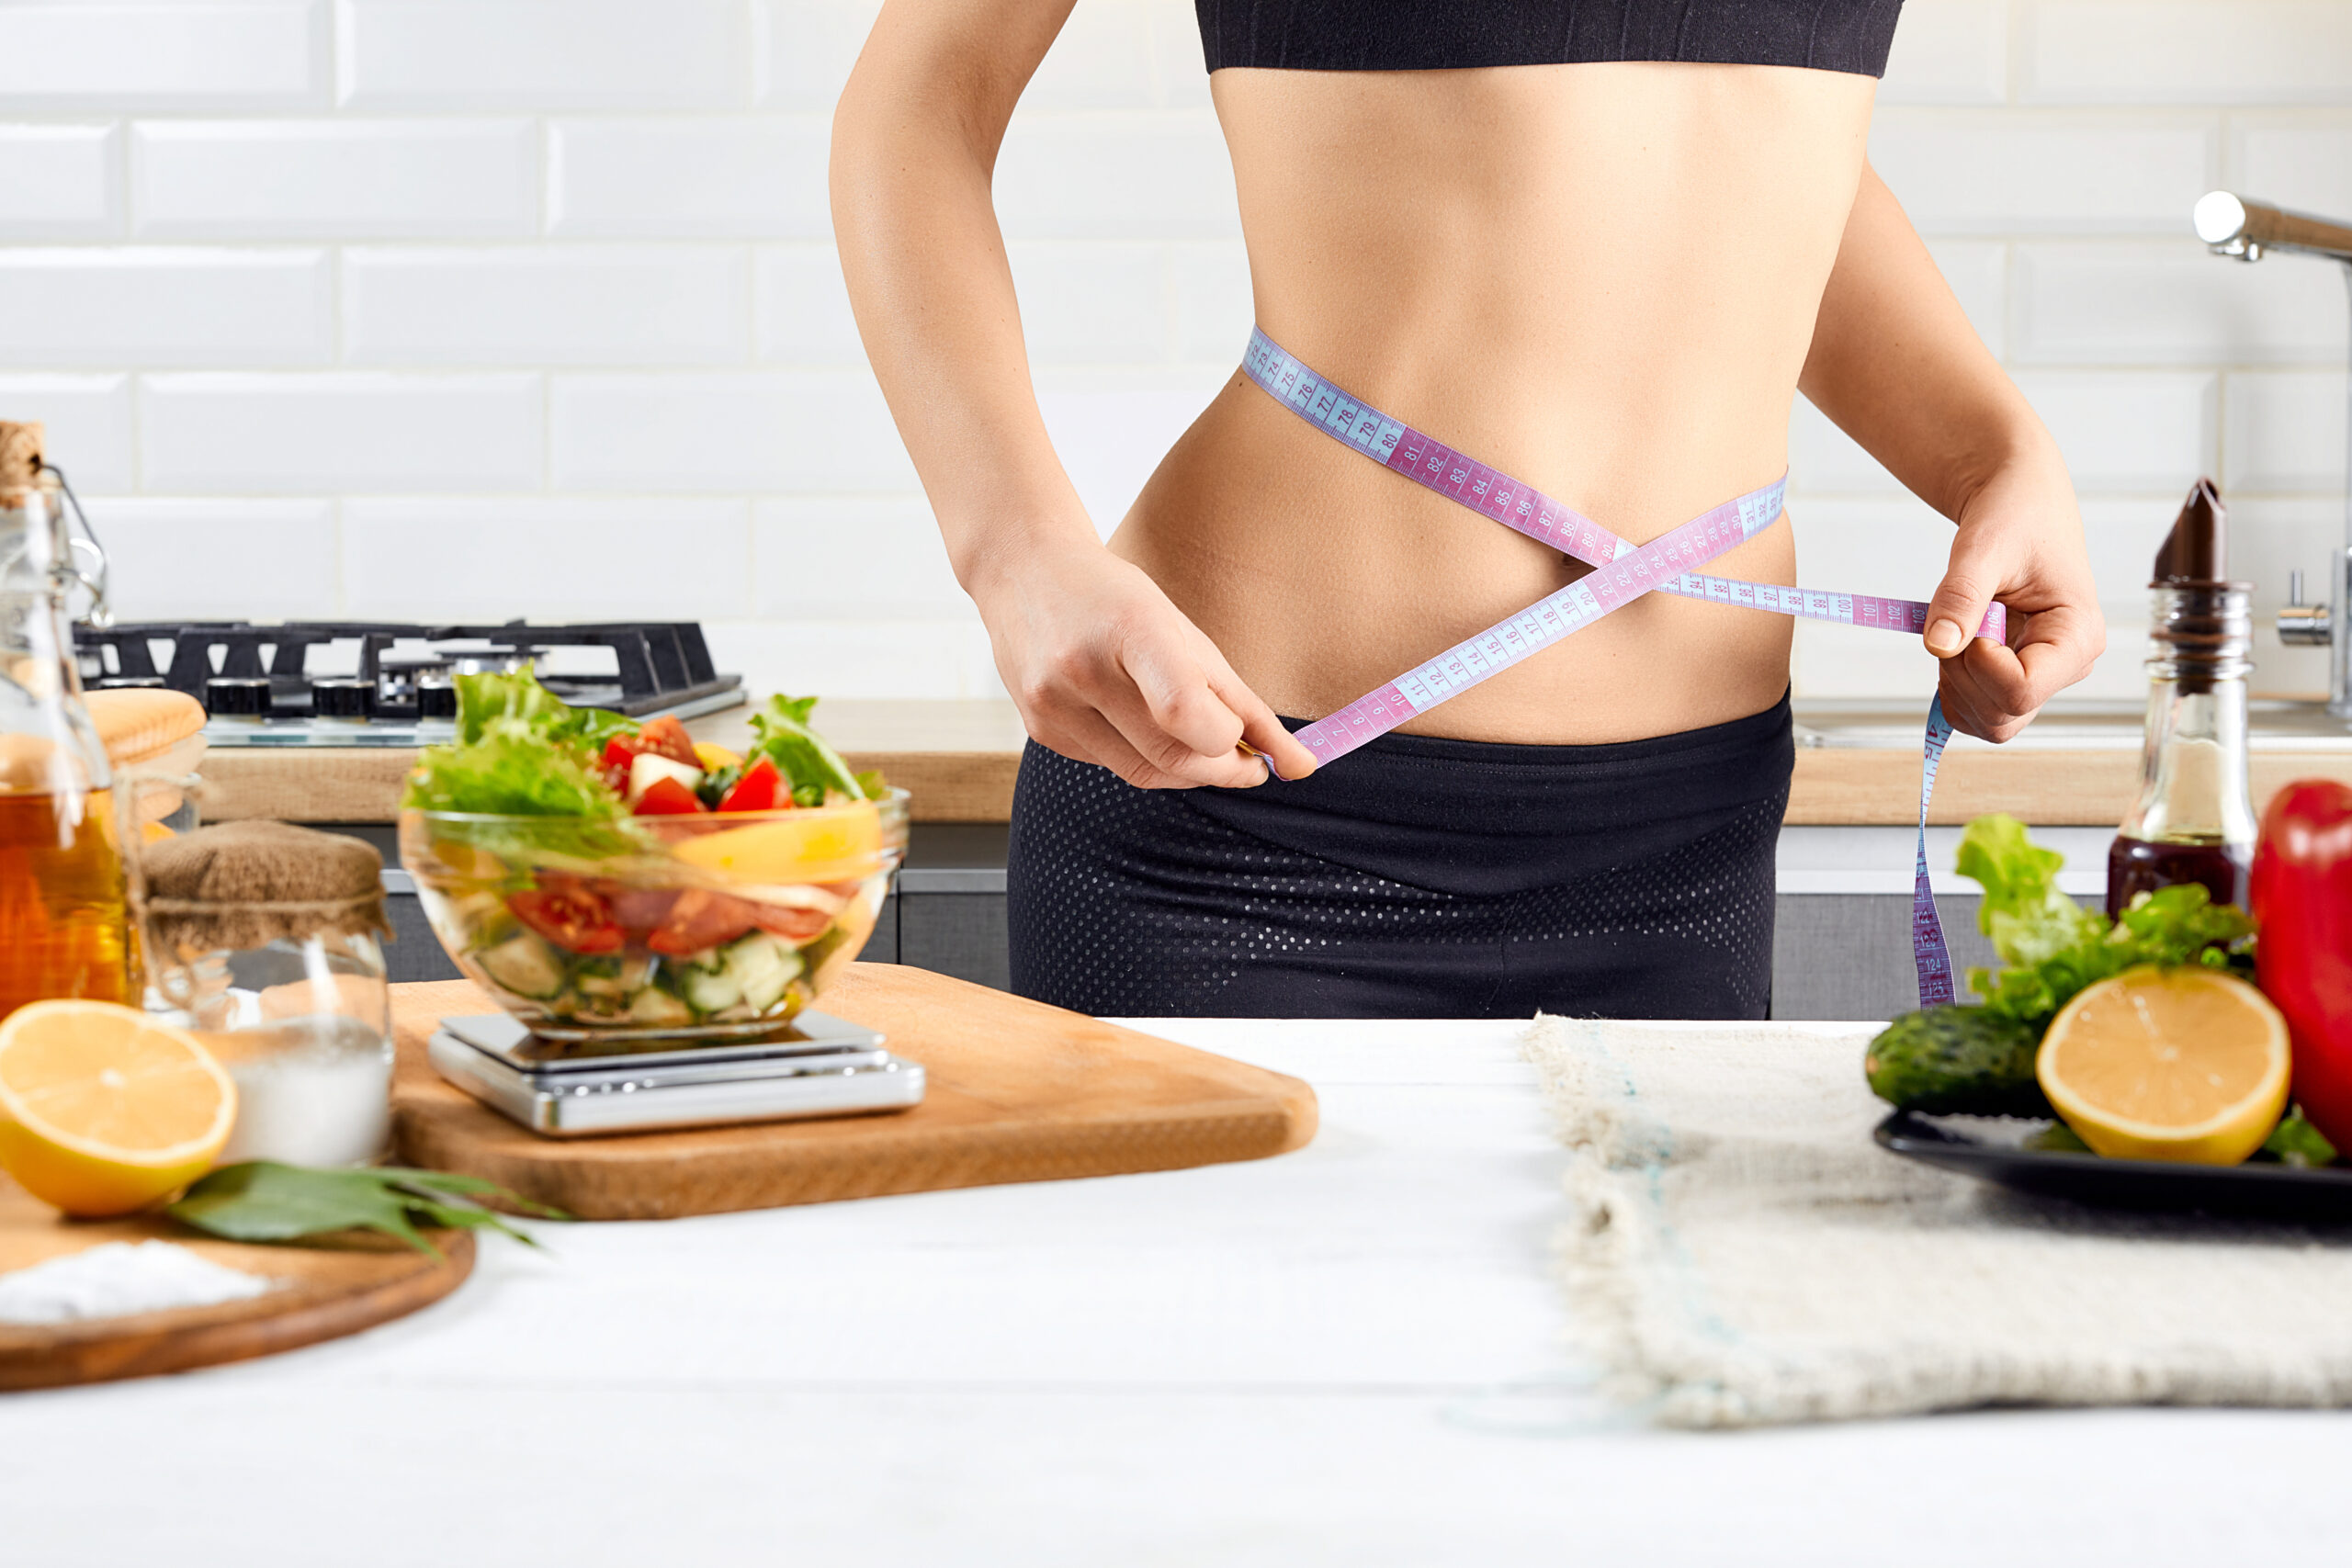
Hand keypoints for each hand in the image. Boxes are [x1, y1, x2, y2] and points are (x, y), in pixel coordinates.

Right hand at [970, 537, 1317, 788]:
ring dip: (1186, 771)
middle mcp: (1081, 669)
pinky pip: (1110, 765)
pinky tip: (1143, 725)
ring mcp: (1052, 704)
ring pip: (1142, 773)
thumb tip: (1301, 767)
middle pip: (1171, 756)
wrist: (1023, 570)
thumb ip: (1242, 701)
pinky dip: (1143, 757)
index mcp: (1129, 629)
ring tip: (1204, 745)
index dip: (1230, 742)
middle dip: (1221, 770)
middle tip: (1247, 763)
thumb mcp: (1185, 630)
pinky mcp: (1039, 729)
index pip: (1184, 711)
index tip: (1257, 749)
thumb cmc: (1116, 596)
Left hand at [1920, 453, 2106, 742]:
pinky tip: (1956, 642)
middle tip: (1957, 620)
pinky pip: (1977, 710)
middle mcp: (2067, 666)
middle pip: (2002, 716)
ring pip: (1988, 721)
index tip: (1972, 621)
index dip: (1978, 665)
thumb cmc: (2015, 516)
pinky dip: (1953, 686)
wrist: (2018, 504)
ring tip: (1961, 625)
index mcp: (2078, 636)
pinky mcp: (2017, 678)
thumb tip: (1939, 644)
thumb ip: (1961, 596)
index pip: (2021, 691)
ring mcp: (2043, 676)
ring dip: (1955, 681)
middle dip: (1961, 675)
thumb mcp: (1982, 548)